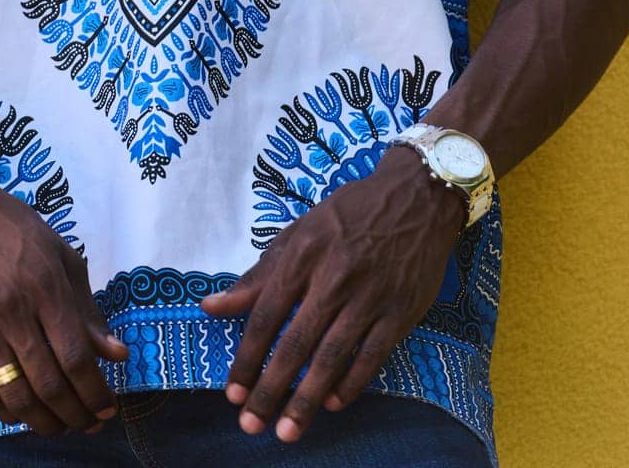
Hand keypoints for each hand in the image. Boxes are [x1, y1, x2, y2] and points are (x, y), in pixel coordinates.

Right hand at [0, 136, 128, 436]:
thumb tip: (116, 353)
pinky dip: (7, 414)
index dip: (95, 390)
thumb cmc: (12, 227)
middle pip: (49, 382)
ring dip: (44, 422)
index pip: (75, 355)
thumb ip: (86, 307)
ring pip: (16, 396)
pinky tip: (24, 415)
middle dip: (76, 413)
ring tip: (62, 427)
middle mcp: (13, 310)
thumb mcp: (59, 253)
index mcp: (45, 285)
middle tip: (92, 423)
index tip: (109, 407)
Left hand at [199, 145, 465, 442]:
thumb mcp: (300, 232)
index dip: (247, 357)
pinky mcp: (401, 311)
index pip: (267, 314)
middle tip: (251, 425)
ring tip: (288, 431)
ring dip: (306, 399)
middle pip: (297, 343)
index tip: (231, 392)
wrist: (417, 197)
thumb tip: (212, 306)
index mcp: (304, 253)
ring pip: (333, 357)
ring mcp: (371, 296)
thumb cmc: (349, 215)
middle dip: (271, 389)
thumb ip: (259, 274)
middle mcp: (335, 276)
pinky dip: (350, 385)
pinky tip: (331, 403)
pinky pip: (372, 357)